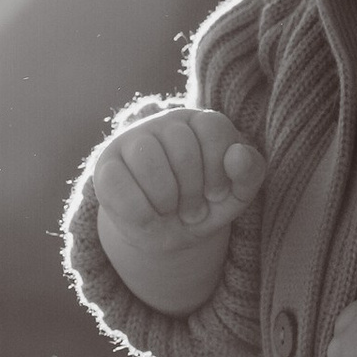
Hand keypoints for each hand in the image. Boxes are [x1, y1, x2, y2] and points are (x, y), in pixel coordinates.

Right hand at [92, 108, 262, 312]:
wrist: (167, 234)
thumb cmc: (203, 206)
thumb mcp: (235, 195)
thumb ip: (250, 173)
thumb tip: (239, 154)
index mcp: (198, 122)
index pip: (213, 128)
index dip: (219, 169)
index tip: (217, 193)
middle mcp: (163, 123)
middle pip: (181, 146)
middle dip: (193, 190)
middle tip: (192, 209)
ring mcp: (130, 141)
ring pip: (148, 159)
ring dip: (166, 199)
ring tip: (170, 210)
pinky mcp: (106, 167)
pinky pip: (120, 185)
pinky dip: (141, 212)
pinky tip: (147, 215)